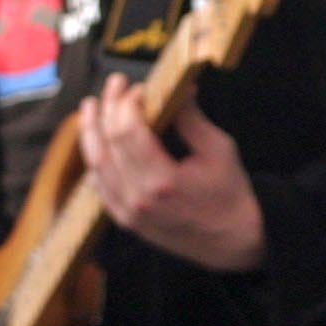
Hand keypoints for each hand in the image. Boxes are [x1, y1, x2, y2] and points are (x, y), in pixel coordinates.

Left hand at [77, 73, 266, 272]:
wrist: (233, 240)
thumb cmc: (231, 194)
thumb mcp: (219, 149)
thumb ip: (192, 119)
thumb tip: (179, 89)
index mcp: (162, 180)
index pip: (128, 132)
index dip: (128, 103)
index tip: (140, 87)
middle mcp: (137, 198)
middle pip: (107, 144)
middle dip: (108, 108)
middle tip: (114, 84)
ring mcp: (128, 212)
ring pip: (96, 165)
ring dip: (92, 132)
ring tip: (92, 107)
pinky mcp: (125, 220)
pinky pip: (100, 186)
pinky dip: (97, 160)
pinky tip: (97, 142)